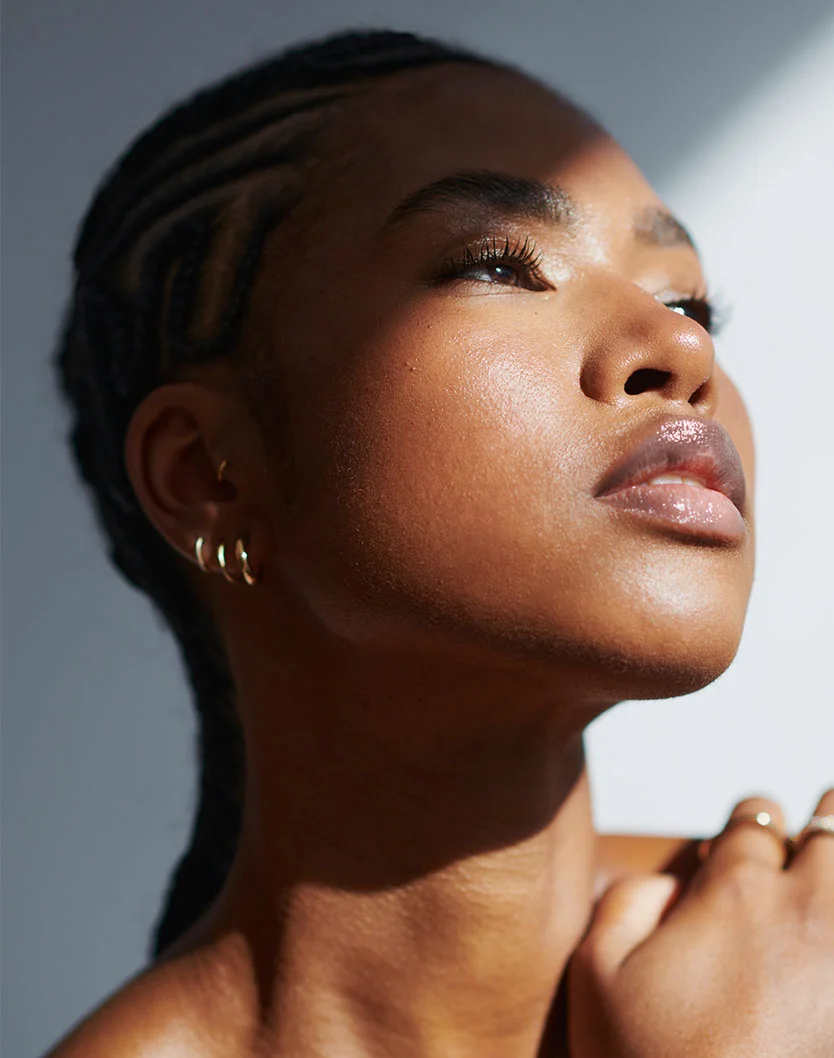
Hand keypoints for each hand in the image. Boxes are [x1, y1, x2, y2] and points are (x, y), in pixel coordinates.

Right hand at [569, 790, 833, 1056]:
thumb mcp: (597, 975)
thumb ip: (628, 900)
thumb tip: (675, 882)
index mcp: (737, 891)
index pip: (755, 816)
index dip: (750, 823)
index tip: (749, 841)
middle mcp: (811, 910)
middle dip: (825, 824)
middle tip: (814, 844)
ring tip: (826, 887)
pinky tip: (830, 951)